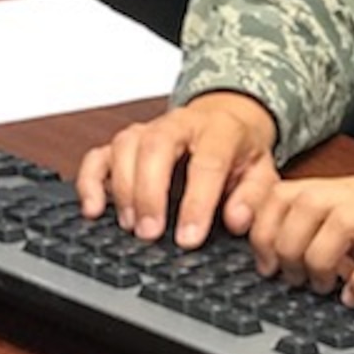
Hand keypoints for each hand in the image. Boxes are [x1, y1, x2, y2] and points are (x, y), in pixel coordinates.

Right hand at [76, 92, 279, 248]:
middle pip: (157, 147)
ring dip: (122, 189)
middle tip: (150, 234)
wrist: (228, 116)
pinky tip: (93, 209)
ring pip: (126, 147)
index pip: (208, 163)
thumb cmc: (240, 149)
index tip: (189, 238)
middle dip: (150, 193)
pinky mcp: (125, 143)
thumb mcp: (262, 170)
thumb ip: (254, 196)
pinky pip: (99, 155)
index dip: (197, 202)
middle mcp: (180, 124)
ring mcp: (149, 130)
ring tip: (131, 226)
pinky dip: (90, 181)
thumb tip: (236, 219)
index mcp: (221, 130)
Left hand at [247, 176, 353, 309]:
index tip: (264, 263)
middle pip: (306, 203)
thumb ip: (326, 232)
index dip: (263, 228)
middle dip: (286, 245)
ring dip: (319, 259)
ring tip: (322, 287)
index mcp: (350, 192)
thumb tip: (274, 255)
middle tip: (292, 279)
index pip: (287, 192)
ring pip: (339, 222)